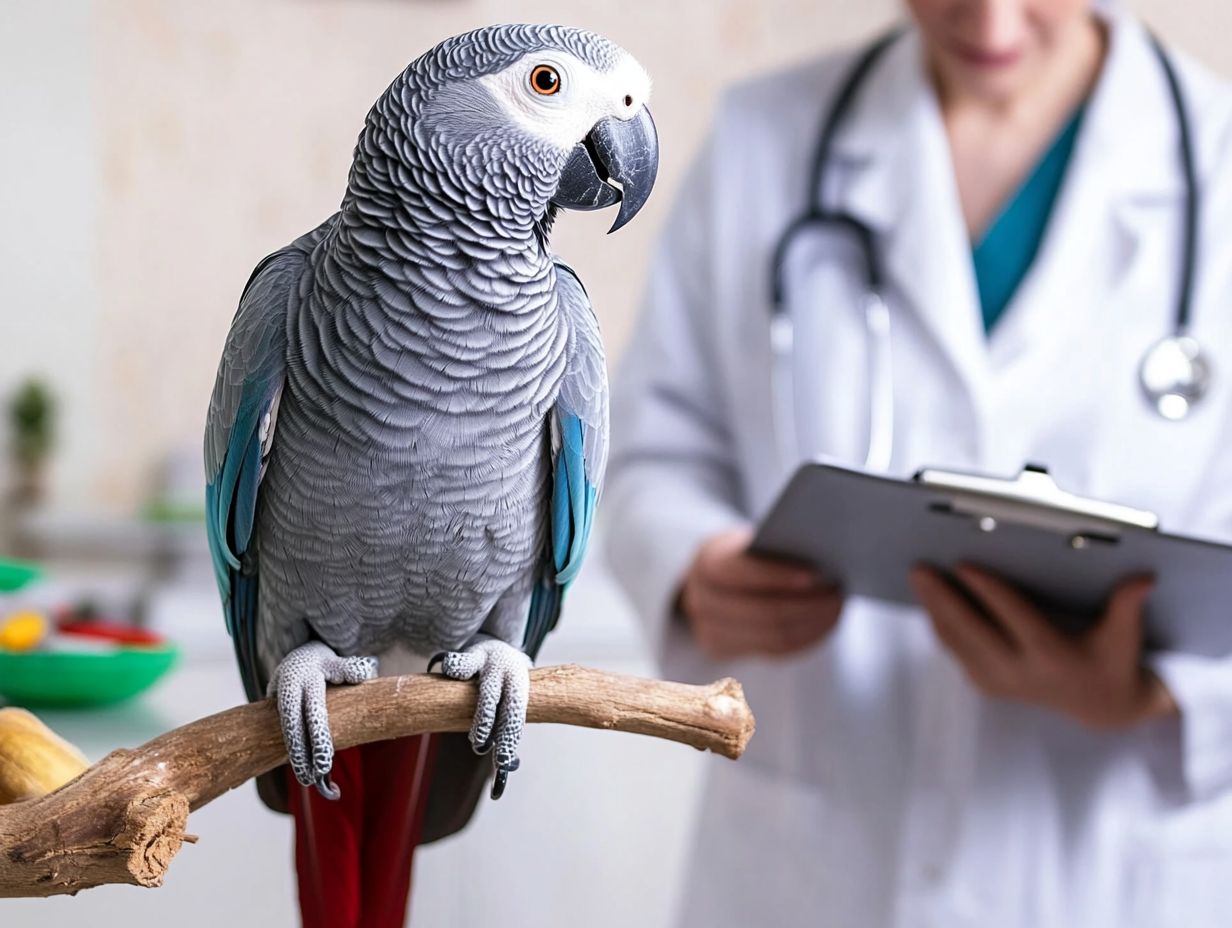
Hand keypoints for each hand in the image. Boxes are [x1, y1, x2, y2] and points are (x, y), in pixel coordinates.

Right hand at [679, 528, 841, 659]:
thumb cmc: (745, 555)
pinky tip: (825, 624)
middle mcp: (701, 598)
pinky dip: (805, 638)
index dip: (779, 576)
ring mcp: (708, 630)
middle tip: (837, 595)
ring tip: (836, 608)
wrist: (713, 582)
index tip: (816, 576)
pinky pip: (774, 651)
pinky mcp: (722, 651)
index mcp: (707, 561)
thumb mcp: (750, 542)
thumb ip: (775, 548)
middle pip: (761, 612)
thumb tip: (822, 559)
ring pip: (771, 637)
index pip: (743, 572)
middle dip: (805, 605)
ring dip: (811, 624)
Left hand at [910, 565, 1177, 729]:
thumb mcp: (1125, 636)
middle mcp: (1021, 672)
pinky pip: (956, 652)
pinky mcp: (987, 685)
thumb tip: (1144, 577)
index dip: (988, 590)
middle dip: (943, 599)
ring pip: (957, 643)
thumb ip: (1127, 605)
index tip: (964, 565)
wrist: (1101, 708)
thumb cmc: (1113, 662)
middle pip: (971, 632)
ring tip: (918, 578)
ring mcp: (1000, 682)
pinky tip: (929, 602)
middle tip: (920, 569)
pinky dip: (940, 626)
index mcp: (1052, 656)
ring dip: (934, 610)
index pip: (1013, 618)